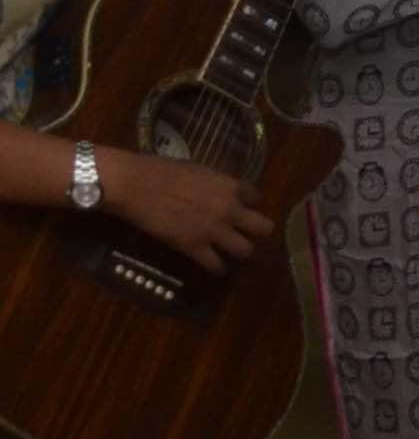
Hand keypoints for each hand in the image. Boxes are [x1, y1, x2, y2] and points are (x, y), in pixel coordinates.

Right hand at [99, 148, 270, 273]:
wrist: (134, 185)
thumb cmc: (160, 170)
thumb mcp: (198, 170)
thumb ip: (215, 184)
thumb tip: (219, 191)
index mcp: (231, 186)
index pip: (257, 198)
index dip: (248, 204)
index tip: (240, 208)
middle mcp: (230, 210)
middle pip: (264, 228)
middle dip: (256, 232)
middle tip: (243, 233)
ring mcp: (214, 231)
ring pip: (246, 251)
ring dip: (239, 252)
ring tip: (230, 252)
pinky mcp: (195, 247)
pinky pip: (217, 266)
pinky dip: (217, 269)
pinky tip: (214, 266)